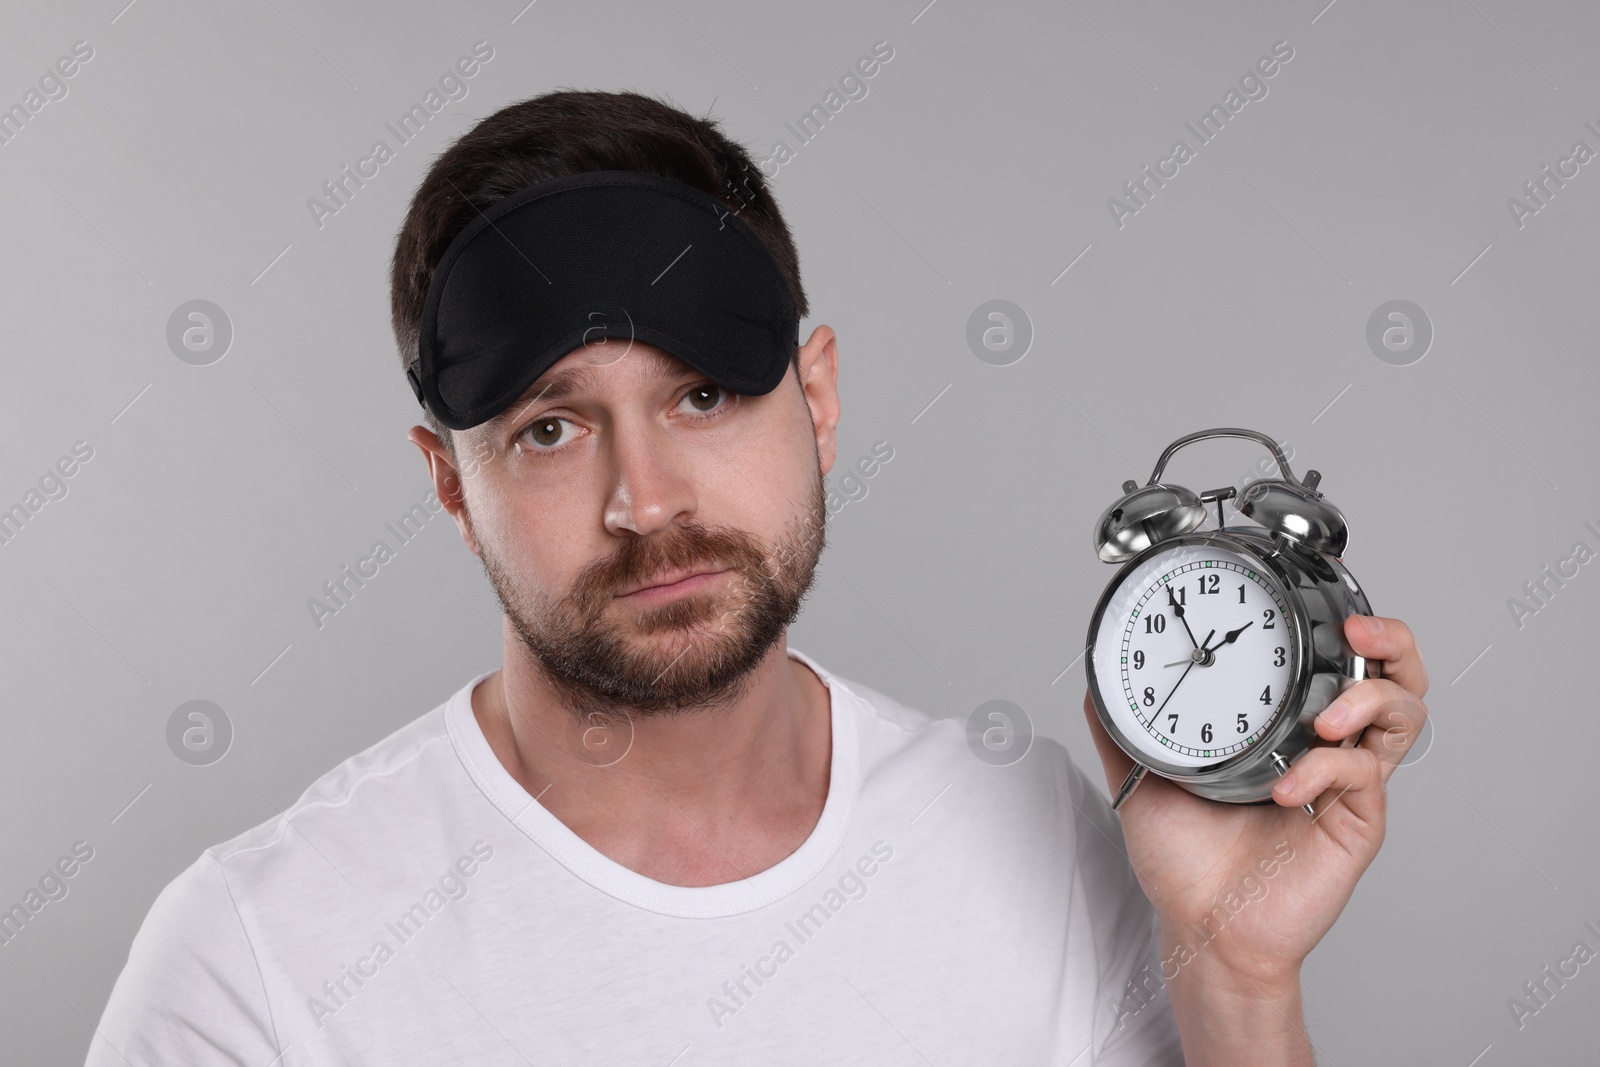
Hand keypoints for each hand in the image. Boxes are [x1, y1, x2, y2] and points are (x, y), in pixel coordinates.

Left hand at [1080, 612, 1428, 988]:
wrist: (1199, 927)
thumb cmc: (1183, 861)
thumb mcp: (1140, 777)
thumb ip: (1120, 727)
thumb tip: (1093, 678)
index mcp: (1284, 726)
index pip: (1330, 658)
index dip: (1337, 621)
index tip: (1310, 593)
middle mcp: (1325, 746)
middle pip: (1394, 675)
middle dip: (1390, 640)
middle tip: (1356, 629)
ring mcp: (1346, 784)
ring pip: (1402, 716)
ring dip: (1372, 698)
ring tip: (1326, 715)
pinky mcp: (1356, 824)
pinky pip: (1362, 776)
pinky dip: (1325, 770)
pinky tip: (1286, 787)